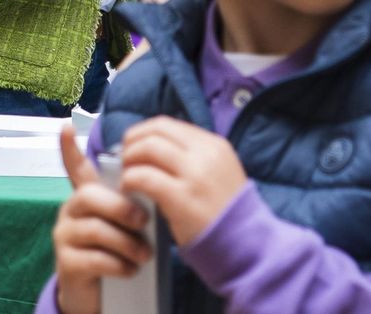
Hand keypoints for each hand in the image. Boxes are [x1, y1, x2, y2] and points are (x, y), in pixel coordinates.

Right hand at [53, 131, 152, 313]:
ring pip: (96, 228)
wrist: (99, 296)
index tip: (67, 126)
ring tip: (145, 255)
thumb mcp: (125, 226)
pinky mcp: (66, 263)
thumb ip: (130, 205)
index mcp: (87, 197)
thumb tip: (150, 189)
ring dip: (127, 242)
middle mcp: (70, 212)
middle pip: (90, 196)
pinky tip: (130, 269)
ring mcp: (65, 236)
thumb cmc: (117, 253)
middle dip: (120, 207)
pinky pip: (94, 258)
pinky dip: (119, 264)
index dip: (70, 149)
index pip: (76, 168)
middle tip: (145, 221)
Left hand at [119, 117, 245, 247]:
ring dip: (129, 159)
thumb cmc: (225, 213)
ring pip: (148, 148)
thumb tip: (150, 148)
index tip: (132, 145)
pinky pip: (144, 177)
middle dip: (132, 142)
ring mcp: (195, 174)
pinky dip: (129, 180)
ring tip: (126, 175)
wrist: (246, 245)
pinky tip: (128, 190)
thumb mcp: (216, 172)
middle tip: (124, 159)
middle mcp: (206, 154)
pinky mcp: (182, 198)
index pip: (167, 124)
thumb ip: (190, 157)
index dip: (143, 132)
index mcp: (214, 145)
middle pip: (155, 131)